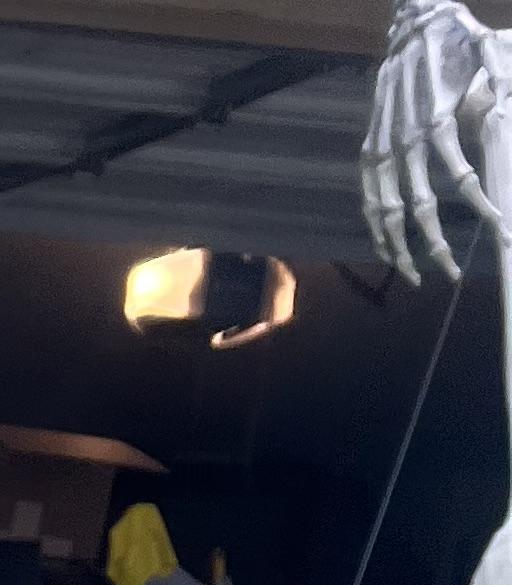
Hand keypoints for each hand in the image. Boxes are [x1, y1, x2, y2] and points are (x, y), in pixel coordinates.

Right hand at [367, 0, 502, 283]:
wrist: (412, 25)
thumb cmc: (456, 40)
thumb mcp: (488, 50)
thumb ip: (501, 79)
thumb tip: (509, 109)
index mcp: (438, 118)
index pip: (462, 176)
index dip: (481, 206)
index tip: (499, 227)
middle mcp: (407, 139)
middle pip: (420, 206)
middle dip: (436, 246)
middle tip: (451, 275)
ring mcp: (383, 147)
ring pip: (387, 212)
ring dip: (401, 249)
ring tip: (417, 277)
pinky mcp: (371, 150)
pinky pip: (369, 200)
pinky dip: (376, 230)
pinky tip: (389, 253)